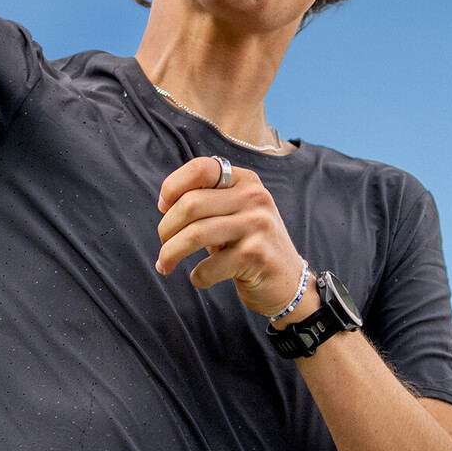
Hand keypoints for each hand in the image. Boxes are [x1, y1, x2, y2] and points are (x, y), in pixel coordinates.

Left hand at [155, 156, 308, 319]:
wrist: (288, 282)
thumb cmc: (250, 245)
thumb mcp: (235, 213)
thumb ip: (207, 200)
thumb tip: (165, 202)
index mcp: (246, 181)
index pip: (201, 168)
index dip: (173, 185)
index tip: (163, 206)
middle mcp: (254, 197)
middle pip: (191, 203)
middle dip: (166, 228)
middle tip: (163, 244)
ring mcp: (257, 225)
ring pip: (195, 234)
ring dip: (170, 253)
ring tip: (164, 264)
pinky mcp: (256, 256)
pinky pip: (208, 267)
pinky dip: (196, 276)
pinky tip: (200, 278)